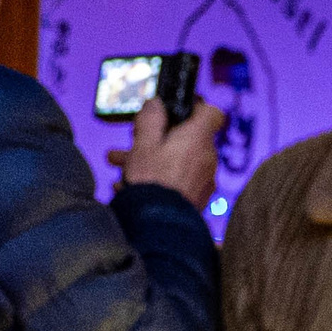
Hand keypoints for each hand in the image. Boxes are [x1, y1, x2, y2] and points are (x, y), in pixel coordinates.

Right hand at [108, 93, 226, 213]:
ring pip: (177, 160)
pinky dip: (159, 177)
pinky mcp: (197, 198)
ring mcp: (205, 180)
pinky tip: (129, 183)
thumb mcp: (143, 142)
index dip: (195, 107)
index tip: (176, 110)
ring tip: (119, 162)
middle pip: (187, 138)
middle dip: (158, 136)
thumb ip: (151, 119)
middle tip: (133, 139)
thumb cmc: (152, 181)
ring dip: (151, 157)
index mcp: (198, 139)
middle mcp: (207, 159)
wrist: (160, 226)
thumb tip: (157, 104)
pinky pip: (178, 180)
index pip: (212, 113)